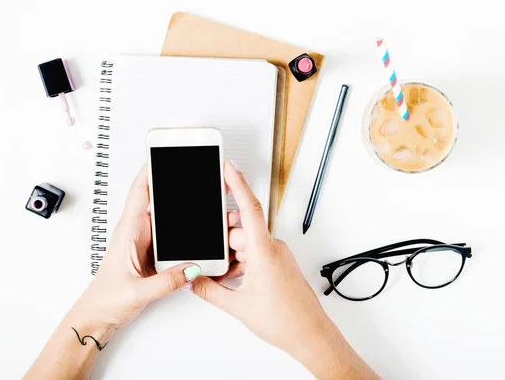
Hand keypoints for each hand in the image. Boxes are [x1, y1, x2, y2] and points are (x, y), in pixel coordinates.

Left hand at [73, 165, 200, 329]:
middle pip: (157, 200)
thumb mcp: (137, 292)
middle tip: (191, 170)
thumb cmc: (106, 300)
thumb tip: (192, 267)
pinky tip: (195, 228)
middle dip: (172, 184)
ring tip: (199, 197)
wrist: (98, 316)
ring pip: (166, 217)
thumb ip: (166, 281)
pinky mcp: (151, 254)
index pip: (140, 193)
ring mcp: (144, 242)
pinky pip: (170, 235)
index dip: (151, 171)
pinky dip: (182, 228)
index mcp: (128, 232)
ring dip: (179, 208)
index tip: (163, 154)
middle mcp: (136, 233)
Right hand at [192, 161, 378, 379]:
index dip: (237, 184)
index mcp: (264, 251)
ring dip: (232, 256)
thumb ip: (210, 290)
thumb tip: (193, 281)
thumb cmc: (286, 320)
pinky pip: (256, 254)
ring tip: (223, 277)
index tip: (228, 167)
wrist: (311, 336)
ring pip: (247, 244)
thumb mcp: (238, 305)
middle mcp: (273, 248)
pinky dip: (242, 263)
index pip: (249, 208)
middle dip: (223, 242)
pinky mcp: (280, 264)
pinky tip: (234, 280)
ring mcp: (278, 256)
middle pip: (240, 231)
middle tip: (210, 258)